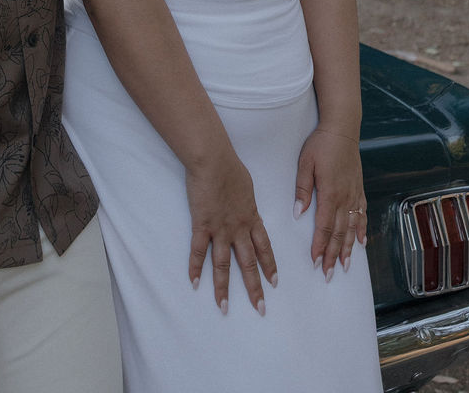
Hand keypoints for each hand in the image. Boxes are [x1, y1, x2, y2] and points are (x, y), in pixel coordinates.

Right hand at [185, 147, 277, 314]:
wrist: (214, 160)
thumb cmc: (230, 167)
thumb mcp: (247, 187)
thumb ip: (247, 202)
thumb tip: (247, 207)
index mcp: (251, 217)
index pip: (264, 247)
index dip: (269, 266)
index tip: (274, 283)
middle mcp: (238, 228)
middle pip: (248, 263)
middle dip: (255, 287)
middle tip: (260, 308)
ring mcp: (220, 229)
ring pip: (223, 264)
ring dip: (224, 287)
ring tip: (224, 307)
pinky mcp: (202, 225)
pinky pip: (199, 251)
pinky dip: (195, 268)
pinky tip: (194, 283)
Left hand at [293, 125, 366, 277]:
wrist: (342, 129)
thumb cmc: (320, 145)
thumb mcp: (304, 163)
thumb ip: (302, 190)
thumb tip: (298, 214)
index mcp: (329, 193)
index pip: (324, 227)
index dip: (320, 246)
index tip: (316, 262)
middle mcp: (344, 198)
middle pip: (339, 233)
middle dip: (334, 255)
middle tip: (329, 275)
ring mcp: (354, 194)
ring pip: (352, 228)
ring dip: (349, 249)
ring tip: (346, 267)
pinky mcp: (359, 189)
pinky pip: (362, 214)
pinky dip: (361, 230)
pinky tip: (361, 243)